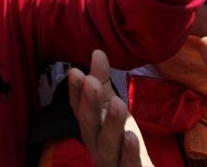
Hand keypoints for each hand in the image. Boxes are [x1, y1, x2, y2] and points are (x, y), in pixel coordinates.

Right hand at [68, 50, 152, 166]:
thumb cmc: (118, 140)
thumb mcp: (110, 107)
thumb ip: (103, 81)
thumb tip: (97, 51)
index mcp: (92, 126)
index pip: (79, 108)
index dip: (75, 92)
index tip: (75, 71)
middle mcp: (96, 144)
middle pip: (89, 126)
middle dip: (89, 104)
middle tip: (91, 82)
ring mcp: (111, 161)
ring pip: (107, 146)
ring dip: (110, 125)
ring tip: (118, 104)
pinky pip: (127, 164)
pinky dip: (128, 153)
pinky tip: (131, 137)